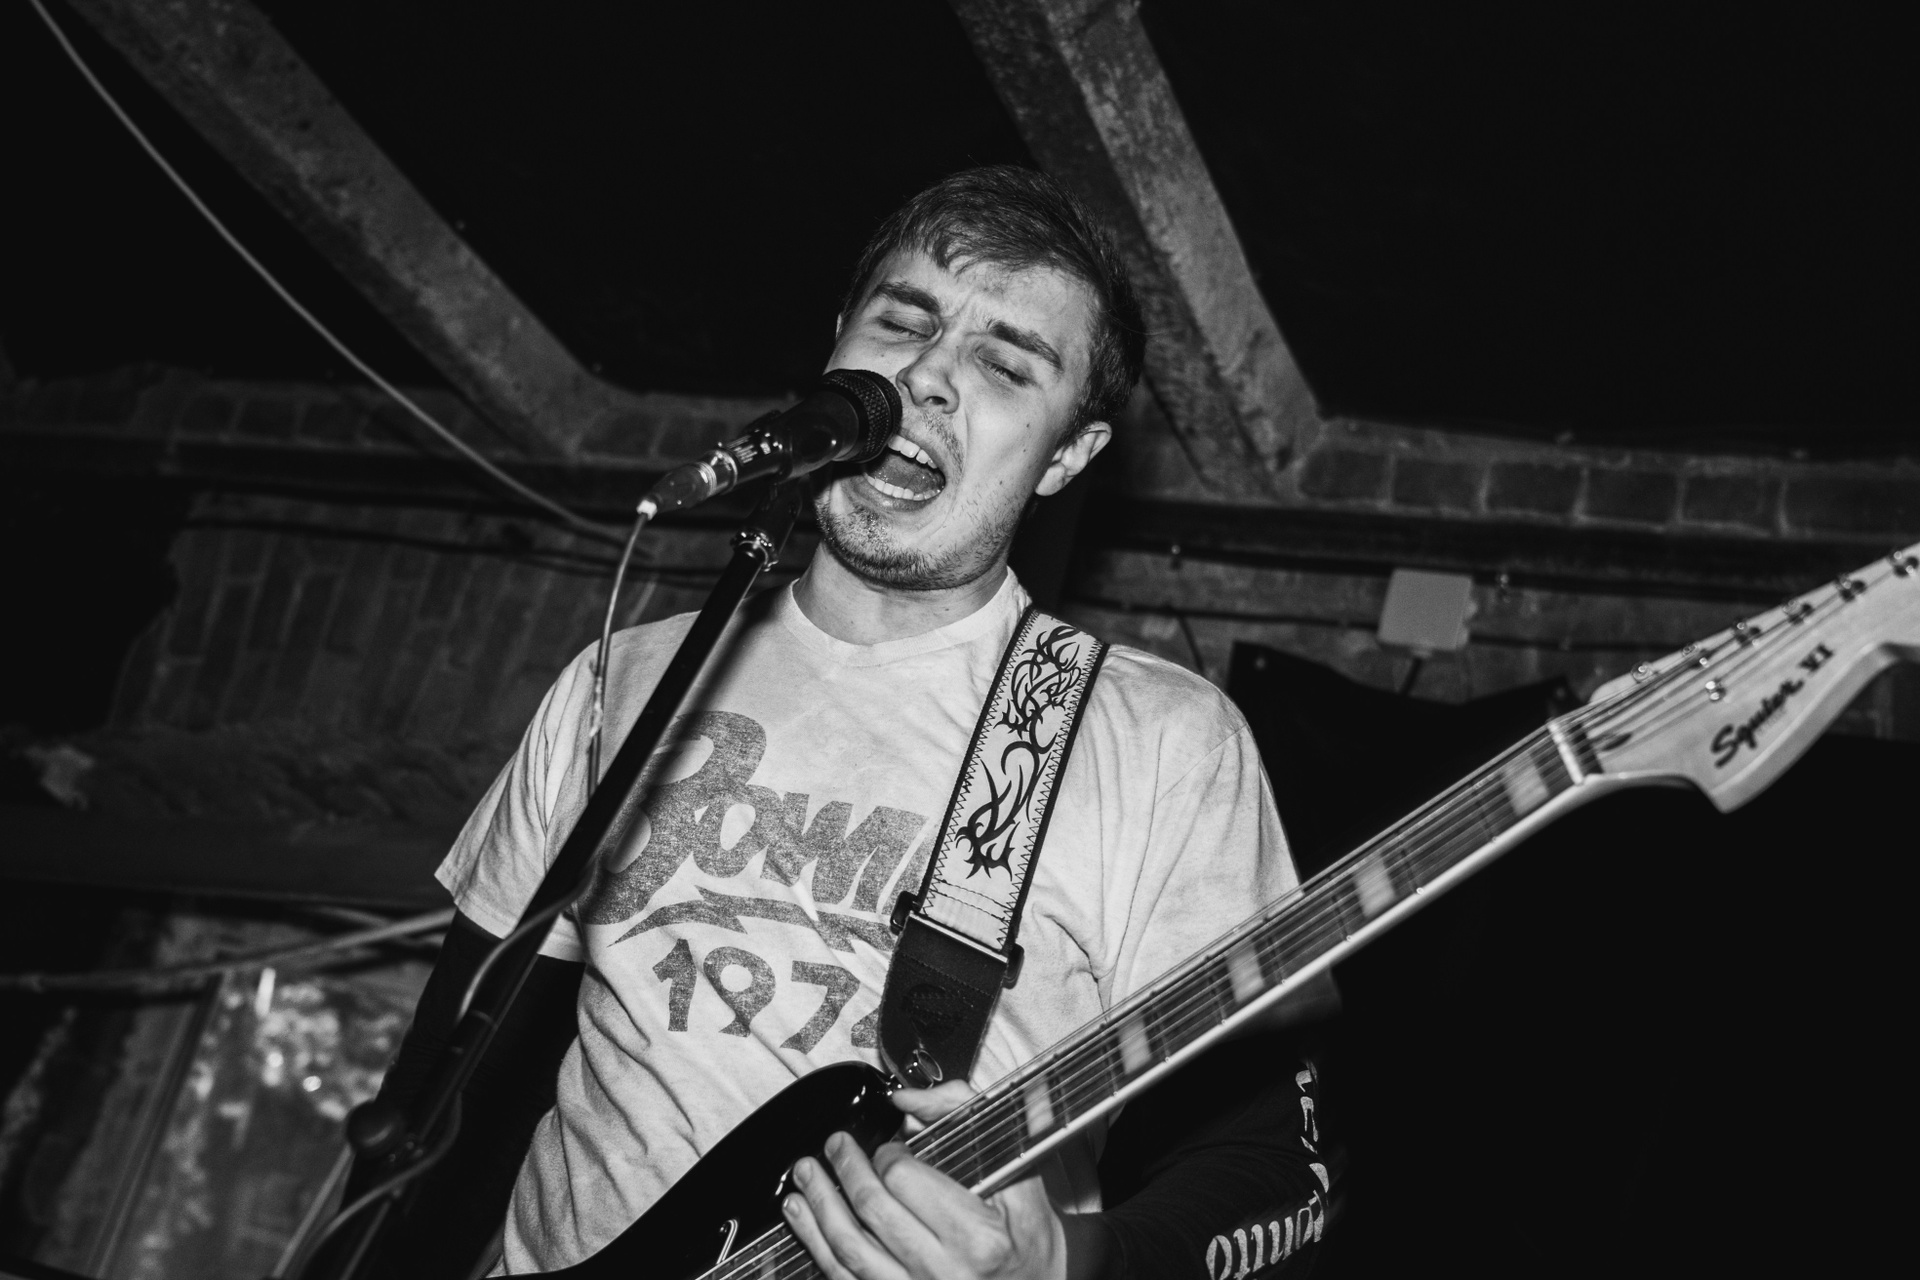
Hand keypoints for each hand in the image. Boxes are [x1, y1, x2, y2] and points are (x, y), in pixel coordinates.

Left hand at [782, 1081, 1066, 1279]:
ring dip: (819, 1206)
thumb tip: (908, 1098)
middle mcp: (944, 1272)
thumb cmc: (1028, 1237)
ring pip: (849, 1249)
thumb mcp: (1018, 1172)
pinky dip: (816, 1244)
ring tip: (804, 1173)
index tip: (887, 1147)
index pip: (907, 1181)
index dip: (887, 1155)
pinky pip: (844, 1279)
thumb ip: (965, 1118)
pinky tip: (801, 1217)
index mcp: (978, 1237)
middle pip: (872, 1211)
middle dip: (844, 1169)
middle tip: (834, 1145)